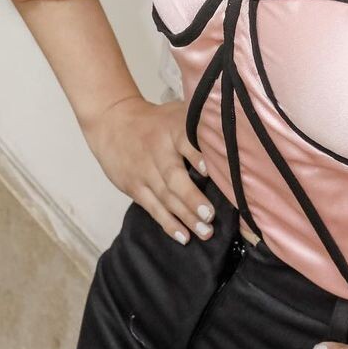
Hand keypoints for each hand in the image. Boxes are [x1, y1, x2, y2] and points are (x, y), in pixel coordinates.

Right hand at [82, 95, 215, 246]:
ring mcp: (144, 171)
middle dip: (192, 198)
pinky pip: (153, 207)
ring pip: (165, 197)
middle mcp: (158, 152)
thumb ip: (200, 123)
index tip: (210, 170)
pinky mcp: (134, 187)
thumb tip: (235, 134)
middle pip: (174, 177)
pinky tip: (183, 236)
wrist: (112, 123)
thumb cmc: (155, 120)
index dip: (197, 156)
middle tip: (210, 215)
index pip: (185, 141)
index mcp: (172, 129)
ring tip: (205, 232)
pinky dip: (168, 223)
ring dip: (185, 216)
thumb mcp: (176, 112)